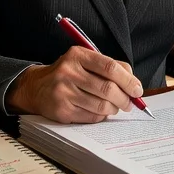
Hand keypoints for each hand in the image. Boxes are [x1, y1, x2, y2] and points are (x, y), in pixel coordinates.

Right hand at [5, 46, 143, 122]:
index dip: (128, 80)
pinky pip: (92, 117)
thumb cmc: (68, 74)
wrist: (36, 87)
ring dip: (114, 109)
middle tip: (130, 103)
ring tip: (115, 107)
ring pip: (101, 106)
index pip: (110, 67)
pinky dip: (101, 116)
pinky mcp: (62, 111)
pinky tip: (100, 112)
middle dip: (124, 99)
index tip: (137, 89)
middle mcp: (68, 72)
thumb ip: (110, 67)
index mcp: (77, 55)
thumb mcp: (85, 61)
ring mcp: (63, 92)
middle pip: (108, 89)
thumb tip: (134, 84)